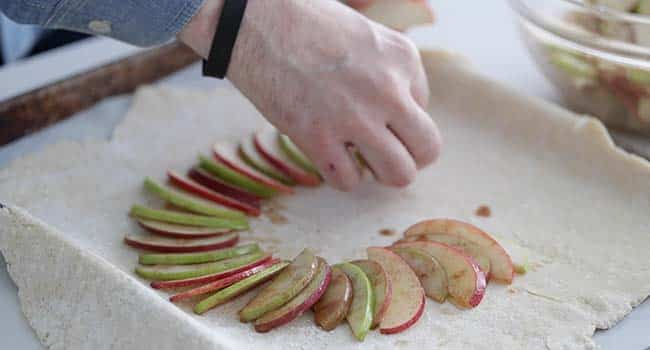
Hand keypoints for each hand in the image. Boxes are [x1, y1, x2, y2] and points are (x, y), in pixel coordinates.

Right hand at [180, 0, 441, 190]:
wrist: (256, 23)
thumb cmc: (307, 24)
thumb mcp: (366, 35)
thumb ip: (390, 71)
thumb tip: (399, 113)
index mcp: (403, 58)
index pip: (424, 110)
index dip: (398, 117)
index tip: (374, 111)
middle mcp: (388, 90)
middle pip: (427, 150)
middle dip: (410, 158)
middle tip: (386, 153)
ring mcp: (354, 117)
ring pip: (399, 175)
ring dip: (380, 173)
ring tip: (361, 160)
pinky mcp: (318, 138)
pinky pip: (348, 181)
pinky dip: (341, 176)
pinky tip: (329, 157)